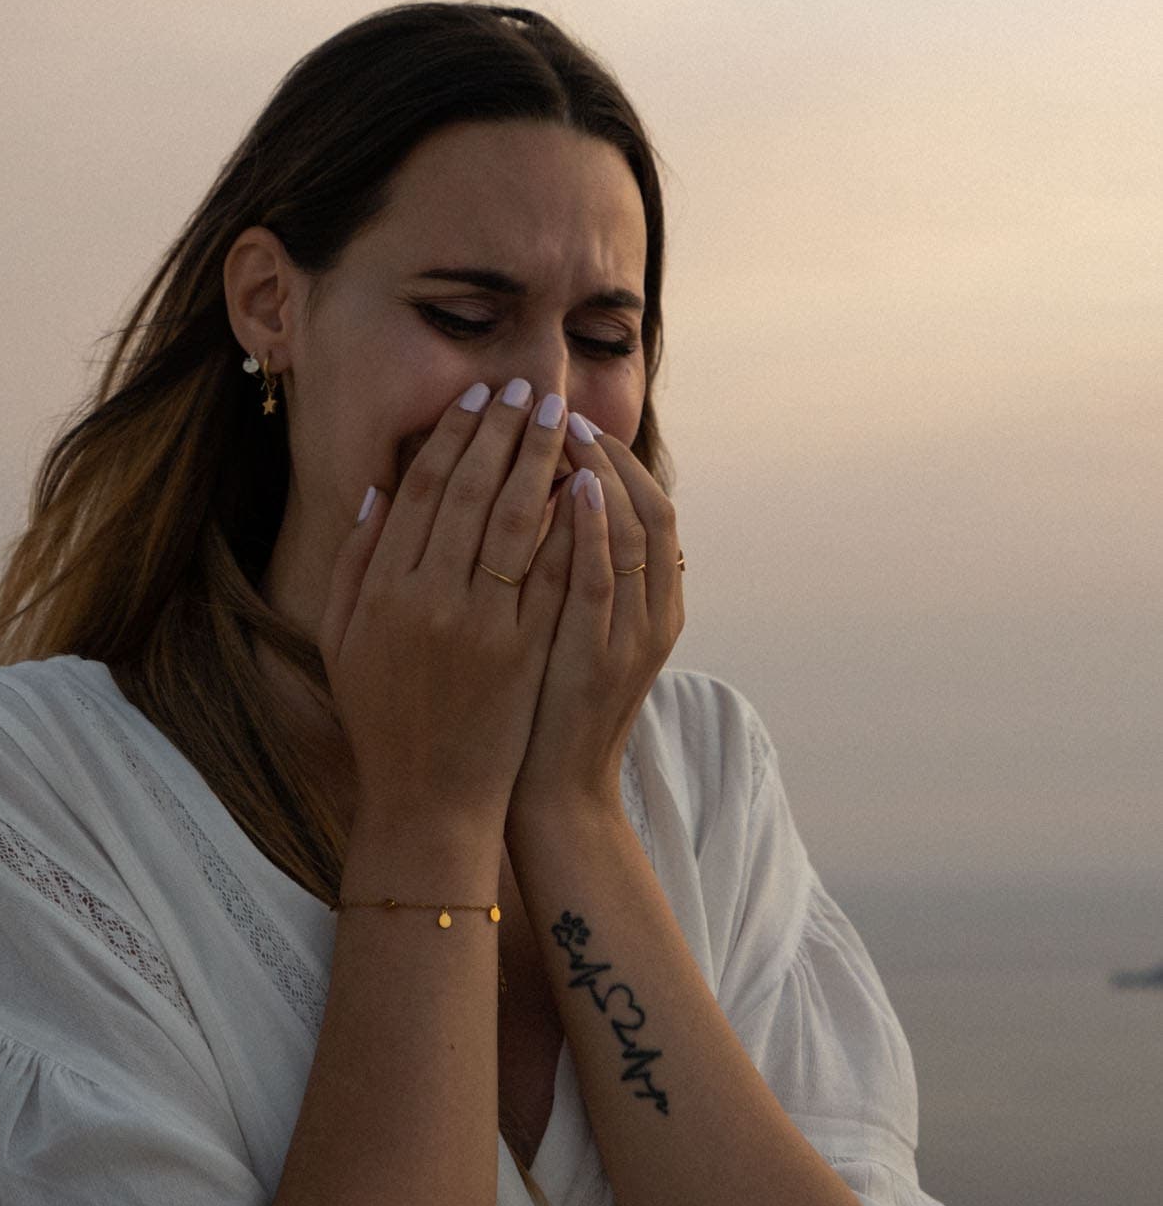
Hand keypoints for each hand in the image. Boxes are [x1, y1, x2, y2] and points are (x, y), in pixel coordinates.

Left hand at [507, 429, 683, 818]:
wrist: (551, 794)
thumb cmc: (547, 707)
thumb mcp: (573, 630)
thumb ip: (577, 573)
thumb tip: (558, 501)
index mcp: (656, 606)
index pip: (651, 509)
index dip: (618, 460)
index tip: (574, 421)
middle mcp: (658, 615)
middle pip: (651, 509)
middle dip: (611, 455)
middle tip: (566, 411)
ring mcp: (635, 636)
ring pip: (633, 532)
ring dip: (602, 472)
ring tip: (566, 429)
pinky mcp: (601, 656)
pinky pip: (605, 576)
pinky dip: (592, 525)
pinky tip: (571, 485)